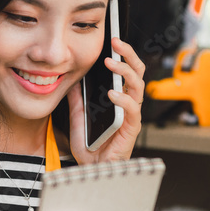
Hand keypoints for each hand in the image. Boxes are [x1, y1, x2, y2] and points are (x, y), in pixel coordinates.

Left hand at [67, 36, 145, 163]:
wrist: (92, 171)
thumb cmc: (90, 147)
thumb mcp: (77, 118)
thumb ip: (77, 101)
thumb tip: (71, 82)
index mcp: (118, 99)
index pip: (125, 71)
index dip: (122, 54)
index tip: (112, 39)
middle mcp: (127, 104)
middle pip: (137, 72)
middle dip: (129, 54)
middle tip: (116, 42)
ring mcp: (131, 115)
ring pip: (138, 86)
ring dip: (125, 71)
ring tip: (111, 63)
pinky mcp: (131, 128)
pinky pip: (132, 109)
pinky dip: (123, 98)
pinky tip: (112, 93)